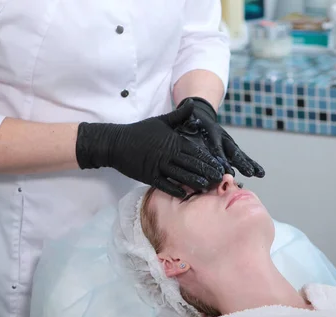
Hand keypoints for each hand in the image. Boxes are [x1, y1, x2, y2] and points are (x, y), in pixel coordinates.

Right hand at [76, 99, 223, 197]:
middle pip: (192, 165)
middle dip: (206, 172)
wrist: (116, 143)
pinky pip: (164, 185)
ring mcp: (158, 165)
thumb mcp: (161, 121)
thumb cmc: (140, 131)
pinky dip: (175, 190)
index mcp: (173, 141)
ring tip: (206, 187)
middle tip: (219, 179)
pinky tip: (184, 194)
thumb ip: (179, 115)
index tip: (219, 166)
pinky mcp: (148, 176)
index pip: (195, 152)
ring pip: (181, 176)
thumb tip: (193, 103)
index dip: (208, 160)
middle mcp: (168, 154)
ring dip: (194, 182)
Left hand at [179, 97, 264, 177]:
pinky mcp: (231, 148)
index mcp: (211, 132)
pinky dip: (252, 165)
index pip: (216, 147)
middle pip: (233, 152)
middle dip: (240, 163)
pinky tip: (260, 173)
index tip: (225, 169)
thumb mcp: (185, 116)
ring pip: (240, 155)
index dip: (221, 157)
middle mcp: (223, 138)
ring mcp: (228, 143)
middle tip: (248, 172)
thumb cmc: (188, 119)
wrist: (199, 115)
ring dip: (249, 164)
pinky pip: (242, 157)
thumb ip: (185, 116)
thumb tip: (187, 110)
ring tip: (259, 174)